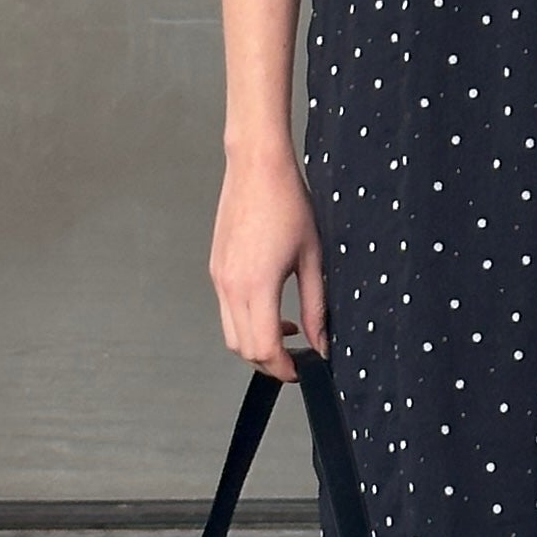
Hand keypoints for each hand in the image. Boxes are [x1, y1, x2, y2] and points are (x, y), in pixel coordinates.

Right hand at [210, 145, 328, 380]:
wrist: (257, 167)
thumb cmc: (287, 203)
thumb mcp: (312, 258)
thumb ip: (315, 306)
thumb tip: (321, 341)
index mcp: (255, 285)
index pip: (263, 349)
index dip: (284, 368)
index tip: (303, 369)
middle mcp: (230, 285)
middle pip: (243, 349)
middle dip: (270, 362)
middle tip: (297, 357)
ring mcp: (219, 277)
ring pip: (231, 333)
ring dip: (256, 343)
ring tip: (286, 331)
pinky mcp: (216, 268)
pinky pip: (226, 310)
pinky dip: (246, 321)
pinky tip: (271, 306)